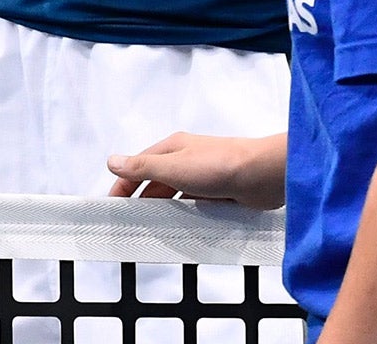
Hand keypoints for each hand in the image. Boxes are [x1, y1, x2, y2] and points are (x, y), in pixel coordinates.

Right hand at [107, 132, 286, 209]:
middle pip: (156, 181)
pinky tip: (183, 226)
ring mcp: (204, 176)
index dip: (124, 184)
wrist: (263, 175)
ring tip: (154, 227)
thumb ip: (142, 166)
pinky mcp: (219, 192)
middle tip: (131, 221)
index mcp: (173, 148)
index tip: (113, 203)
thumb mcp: (173, 166)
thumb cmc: (220, 164)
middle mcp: (187, 160)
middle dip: (142, 199)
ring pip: (176, 195)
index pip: (139, 166)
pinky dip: (186, 214)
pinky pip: (196, 205)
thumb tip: (113, 161)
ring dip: (165, 208)